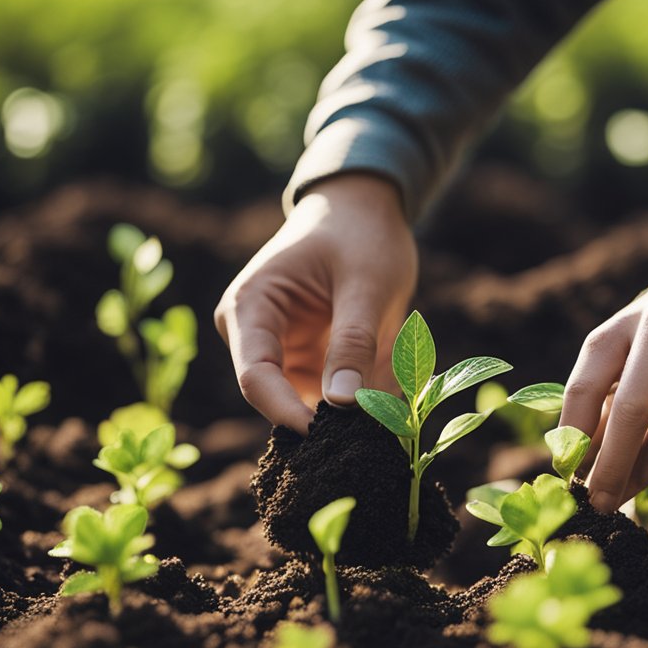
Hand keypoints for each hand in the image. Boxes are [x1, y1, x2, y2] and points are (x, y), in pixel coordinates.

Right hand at [215, 173, 416, 429]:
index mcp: (251, 308)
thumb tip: (343, 404)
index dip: (288, 412)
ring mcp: (282, 353)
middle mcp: (255, 337)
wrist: (363, 211)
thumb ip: (354, 342)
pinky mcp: (310, 363)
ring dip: (352, 411)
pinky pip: (335, 397)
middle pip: (281, 398)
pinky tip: (396, 396)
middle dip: (327, 418)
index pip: (255, 377)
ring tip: (393, 410)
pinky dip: (365, 400)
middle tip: (377, 432)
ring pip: (312, 404)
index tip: (330, 436)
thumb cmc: (359, 234)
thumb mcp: (366, 284)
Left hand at [559, 211, 647, 511]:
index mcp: (637, 314)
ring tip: (635, 482)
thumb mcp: (643, 328)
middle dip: (612, 470)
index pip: (587, 384)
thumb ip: (614, 383)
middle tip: (598, 504)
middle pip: (634, 414)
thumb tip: (584, 457)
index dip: (573, 438)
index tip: (567, 474)